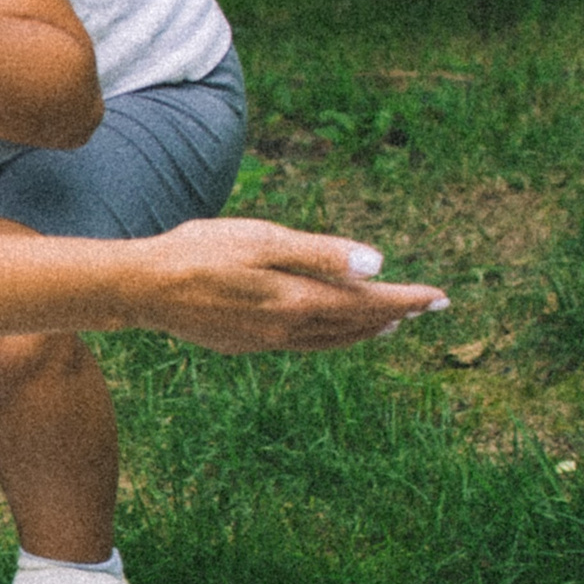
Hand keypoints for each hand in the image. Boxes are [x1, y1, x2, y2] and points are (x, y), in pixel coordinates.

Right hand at [132, 219, 447, 354]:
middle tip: (428, 308)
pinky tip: (329, 328)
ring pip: (331, 340)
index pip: (368, 303)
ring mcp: (267, 341)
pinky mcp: (246, 344)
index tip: (440, 296)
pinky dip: (332, 336)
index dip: (406, 299)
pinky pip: (305, 344)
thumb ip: (321, 253)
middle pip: (356, 326)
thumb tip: (378, 265)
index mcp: (298, 301)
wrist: (143, 288)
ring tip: (389, 322)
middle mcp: (289, 329)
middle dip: (395, 315)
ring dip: (365, 330)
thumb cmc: (200, 252)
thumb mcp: (262, 239)